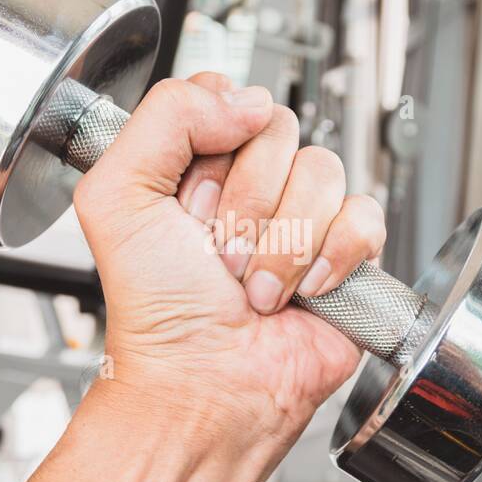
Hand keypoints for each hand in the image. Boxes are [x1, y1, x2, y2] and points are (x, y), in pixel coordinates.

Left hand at [72, 72, 385, 458]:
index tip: (187, 205)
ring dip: (282, 240)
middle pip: (280, 130)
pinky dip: (331, 257)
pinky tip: (302, 289)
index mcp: (195, 162)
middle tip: (219, 253)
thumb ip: (164, 116)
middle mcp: (250, 184)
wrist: (205, 385)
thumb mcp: (117, 196)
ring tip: (254, 284)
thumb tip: (244, 97)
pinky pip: (364, 215)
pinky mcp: (345, 253)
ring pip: (323, 171)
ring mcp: (300, 216)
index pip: (228, 96)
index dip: (212, 147)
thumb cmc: (159, 313)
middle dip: (246, 202)